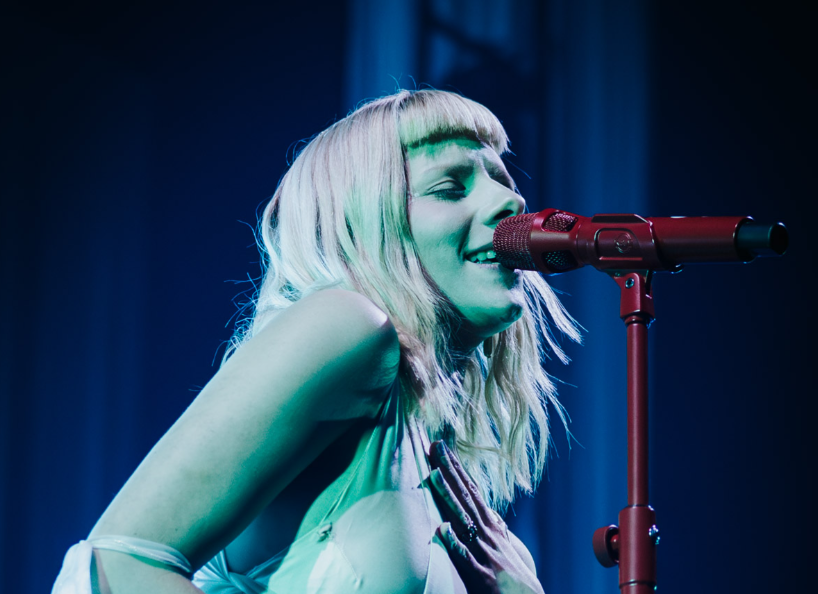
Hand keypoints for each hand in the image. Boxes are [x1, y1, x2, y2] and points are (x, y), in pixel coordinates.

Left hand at [429, 440, 544, 593]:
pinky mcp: (482, 576)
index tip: (442, 447)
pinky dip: (455, 543)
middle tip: (436, 446)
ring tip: (433, 475)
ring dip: (448, 498)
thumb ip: (493, 527)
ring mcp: (485, 552)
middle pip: (465, 497)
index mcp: (490, 526)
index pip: (470, 491)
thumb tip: (487, 509)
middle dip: (450, 471)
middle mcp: (487, 534)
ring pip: (463, 520)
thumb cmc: (512, 575)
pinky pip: (466, 558)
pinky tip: (441, 529)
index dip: (456, 469)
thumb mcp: (503, 545)